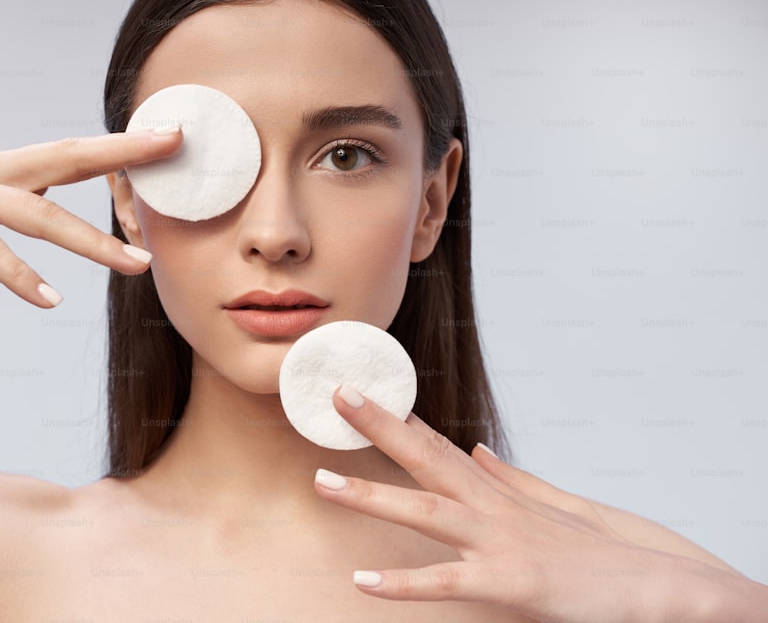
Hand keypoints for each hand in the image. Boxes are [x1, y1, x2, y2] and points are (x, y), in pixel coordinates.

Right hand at [0, 128, 181, 306]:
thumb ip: (8, 201)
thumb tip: (49, 209)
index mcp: (1, 166)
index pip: (74, 151)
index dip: (124, 144)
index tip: (171, 138)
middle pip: (68, 159)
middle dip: (124, 157)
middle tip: (176, 157)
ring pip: (36, 212)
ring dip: (90, 239)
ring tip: (137, 265)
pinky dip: (18, 274)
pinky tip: (48, 300)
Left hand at [313, 385, 766, 621]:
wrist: (664, 592)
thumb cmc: (607, 555)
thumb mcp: (556, 508)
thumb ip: (511, 479)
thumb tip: (476, 450)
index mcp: (501, 494)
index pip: (440, 446)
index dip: (398, 419)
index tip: (363, 393)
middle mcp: (495, 509)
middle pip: (426, 458)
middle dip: (379, 427)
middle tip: (337, 397)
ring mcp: (500, 543)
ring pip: (425, 512)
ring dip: (371, 495)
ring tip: (322, 483)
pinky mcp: (510, 585)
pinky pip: (447, 583)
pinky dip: (404, 582)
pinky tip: (363, 580)